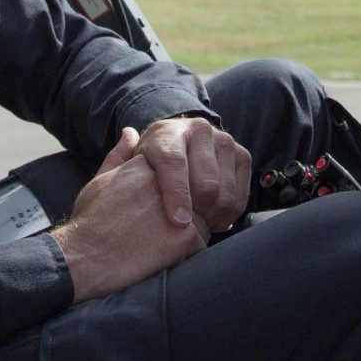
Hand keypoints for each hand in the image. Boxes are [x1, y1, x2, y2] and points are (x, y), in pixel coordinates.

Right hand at [51, 148, 208, 301]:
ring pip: (203, 219)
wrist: (83, 257)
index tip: (156, 209)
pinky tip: (160, 257)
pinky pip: (200, 245)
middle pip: (195, 193)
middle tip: (158, 229)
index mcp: (147, 166)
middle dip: (186, 211)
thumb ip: (120, 156)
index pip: (179, 172)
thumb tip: (130, 132)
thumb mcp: (100, 181)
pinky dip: (186, 254)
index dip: (173, 192)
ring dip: (188, 234)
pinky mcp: (185, 234)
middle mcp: (166, 182)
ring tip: (157, 244)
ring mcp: (179, 207)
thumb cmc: (89, 222)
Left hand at [99, 118, 252, 234]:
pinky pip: (242, 193)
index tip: (179, 223)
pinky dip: (229, 213)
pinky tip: (214, 218)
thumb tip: (128, 136)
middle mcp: (198, 129)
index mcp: (167, 132)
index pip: (174, 163)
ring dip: (214, 216)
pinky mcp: (241, 155)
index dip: (177, 194)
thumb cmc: (147, 168)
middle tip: (188, 231)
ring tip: (199, 226)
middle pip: (206, 183)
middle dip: (198, 213)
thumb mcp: (128, 165)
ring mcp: (223, 141)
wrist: (177, 151)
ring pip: (225, 192)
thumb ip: (119, 159)